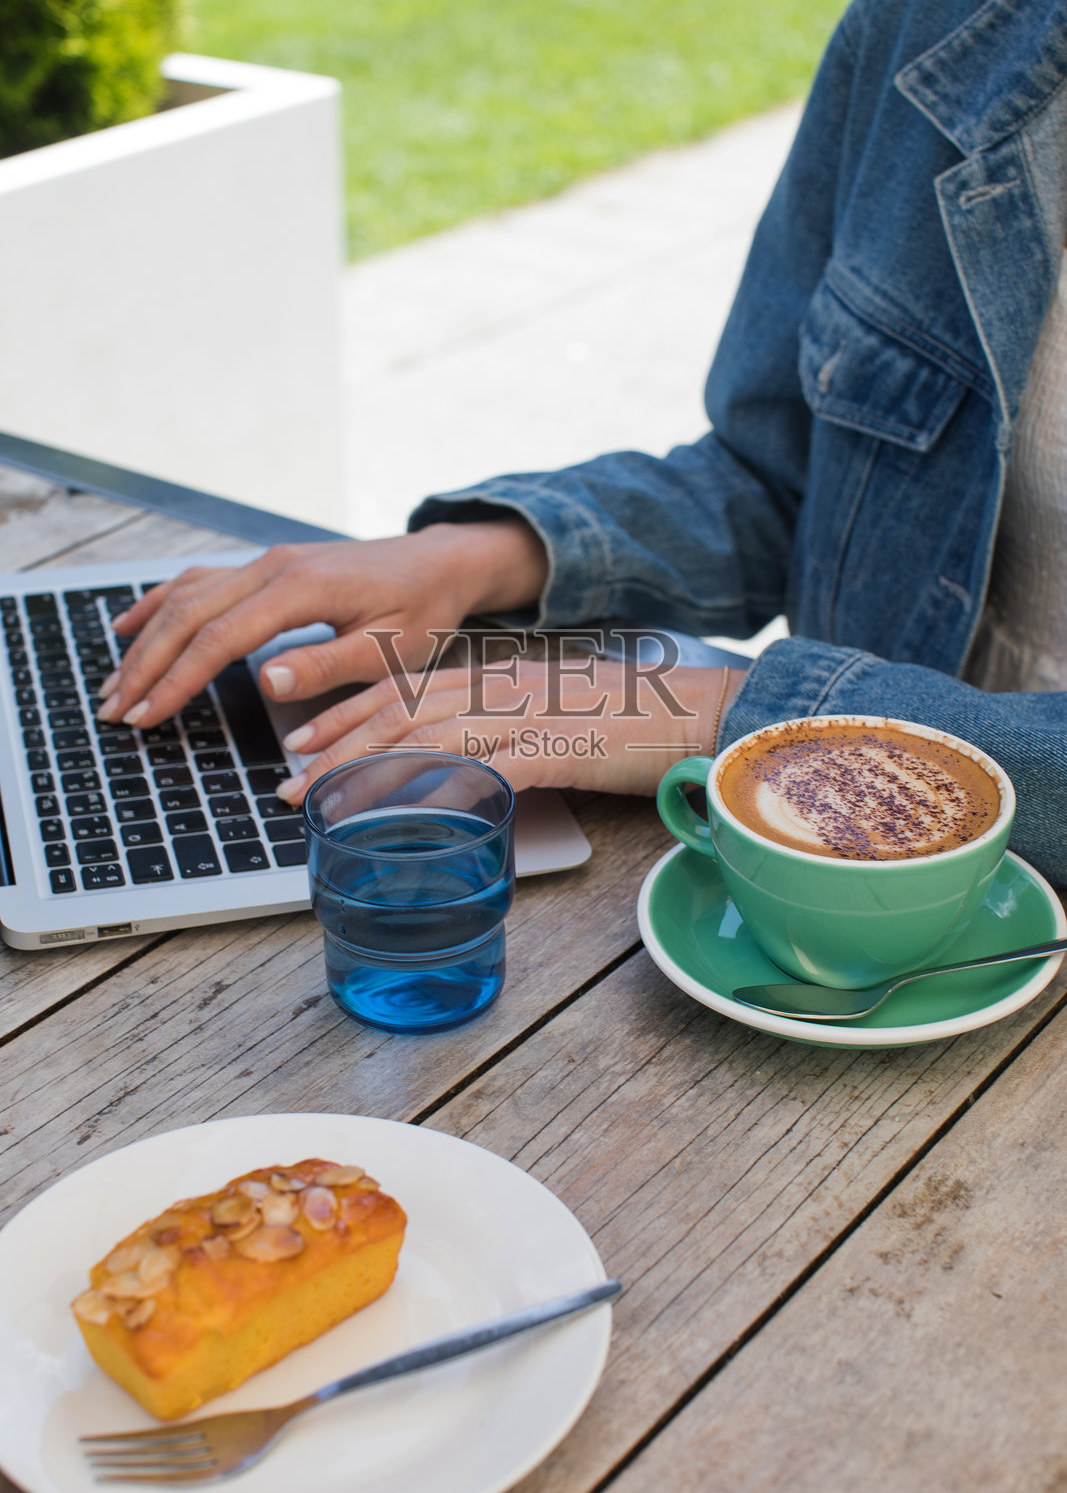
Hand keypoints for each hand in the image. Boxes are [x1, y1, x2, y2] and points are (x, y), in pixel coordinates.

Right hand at [96, 521, 547, 728]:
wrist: (440, 563)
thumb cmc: (423, 610)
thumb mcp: (388, 648)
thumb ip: (328, 664)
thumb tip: (266, 681)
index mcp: (301, 588)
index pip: (220, 638)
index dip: (177, 679)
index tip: (146, 714)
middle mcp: (274, 567)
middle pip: (189, 615)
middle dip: (146, 665)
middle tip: (114, 711)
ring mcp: (267, 562)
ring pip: (187, 596)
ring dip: (147, 639)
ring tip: (115, 683)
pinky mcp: (268, 566)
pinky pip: (201, 581)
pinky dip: (161, 603)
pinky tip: (130, 625)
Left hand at [274, 661, 747, 801]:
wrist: (706, 714)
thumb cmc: (634, 723)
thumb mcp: (556, 715)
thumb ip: (506, 730)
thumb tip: (464, 764)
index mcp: (500, 674)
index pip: (405, 688)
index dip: (346, 713)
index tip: (303, 740)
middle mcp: (505, 686)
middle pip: (402, 711)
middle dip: (337, 747)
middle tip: (289, 783)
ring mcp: (531, 715)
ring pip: (430, 739)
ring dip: (370, 773)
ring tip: (325, 803)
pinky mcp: (561, 749)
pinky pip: (490, 771)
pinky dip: (444, 793)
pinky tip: (410, 817)